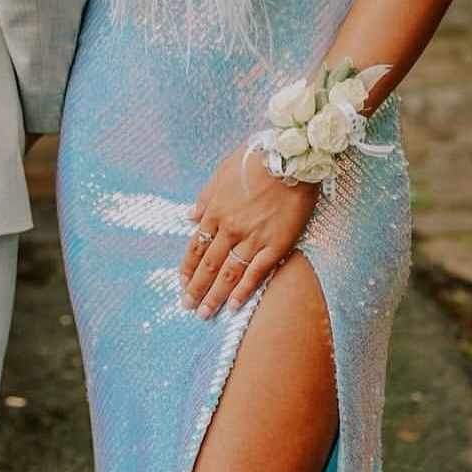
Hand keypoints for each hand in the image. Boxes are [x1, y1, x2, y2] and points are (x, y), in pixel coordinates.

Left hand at [179, 144, 319, 318]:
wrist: (289, 157)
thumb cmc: (255, 159)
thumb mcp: (221, 172)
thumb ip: (205, 197)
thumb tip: (189, 216)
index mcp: (215, 210)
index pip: (196, 246)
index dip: (188, 268)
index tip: (182, 283)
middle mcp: (230, 228)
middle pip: (209, 265)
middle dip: (196, 288)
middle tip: (188, 306)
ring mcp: (252, 238)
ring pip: (228, 274)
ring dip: (214, 296)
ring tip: (205, 314)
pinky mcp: (276, 244)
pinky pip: (257, 272)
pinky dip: (244, 291)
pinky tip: (235, 306)